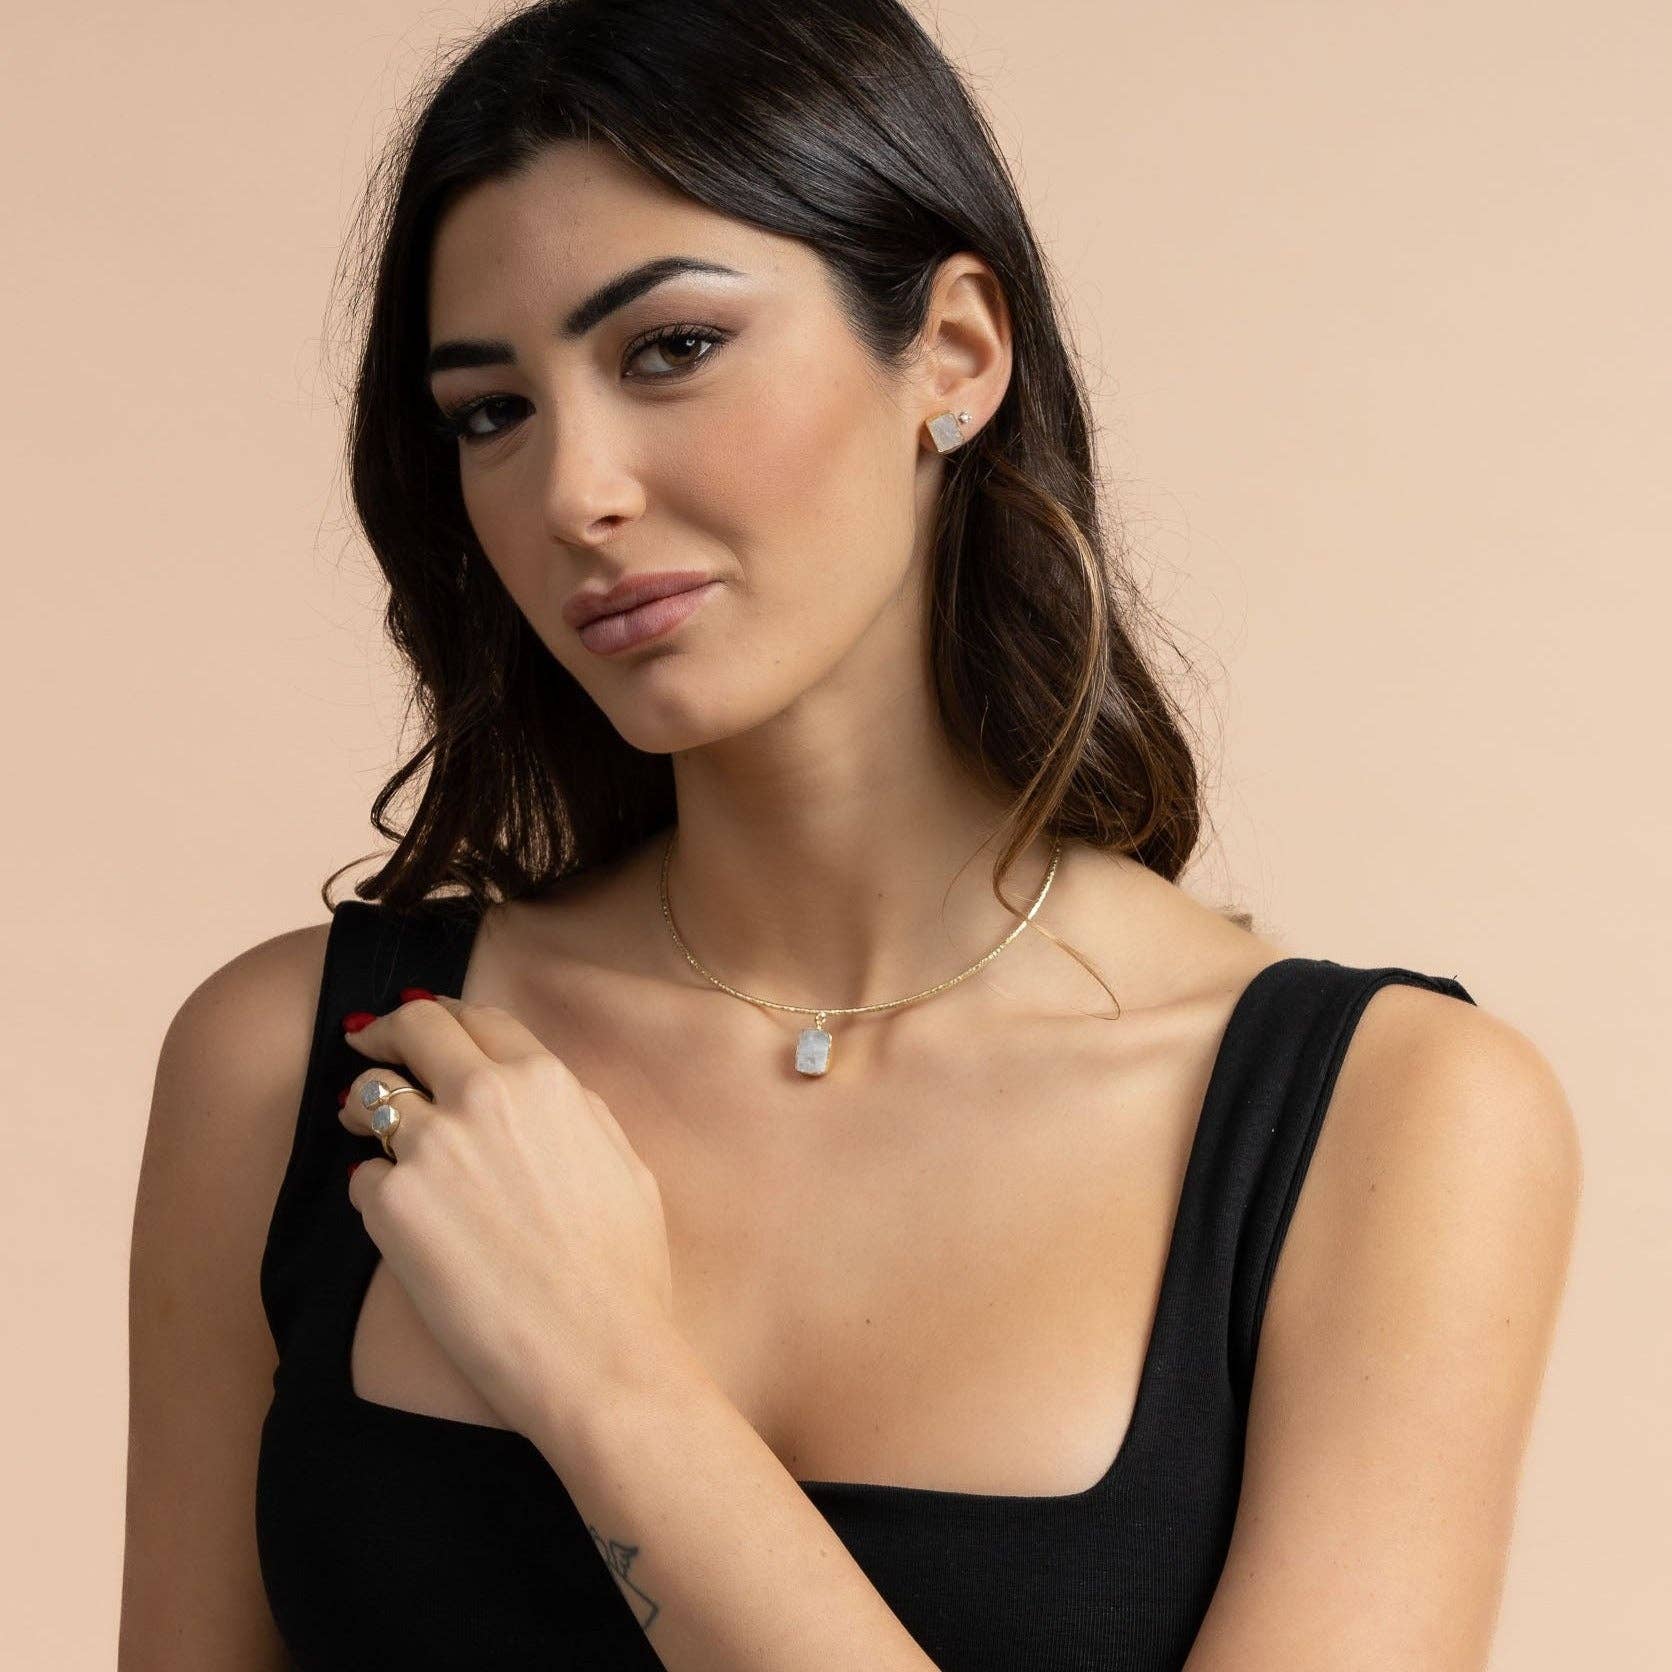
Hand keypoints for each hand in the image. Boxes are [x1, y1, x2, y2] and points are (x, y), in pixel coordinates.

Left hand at [338, 992, 676, 1442]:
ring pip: (370, 1096)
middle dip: (385, 1033)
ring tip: (360, 1126)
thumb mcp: (623, 1161)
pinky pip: (363, 1178)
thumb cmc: (623, 1269)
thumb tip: (539, 1094)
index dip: (442, 1012)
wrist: (596, 1352)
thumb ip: (575, 1111)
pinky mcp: (390, 1205)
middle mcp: (483, 1096)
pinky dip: (375, 1191)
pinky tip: (398, 1218)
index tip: (422, 1019)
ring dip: (362, 1107)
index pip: (477, 1017)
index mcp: (545, 1080)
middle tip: (367, 1044)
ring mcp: (430, 1147)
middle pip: (412, 1029)